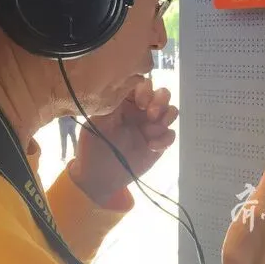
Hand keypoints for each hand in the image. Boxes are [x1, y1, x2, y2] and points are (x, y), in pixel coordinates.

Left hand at [68, 79, 177, 205]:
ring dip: (167, 116)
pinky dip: (165, 139)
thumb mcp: (98, 123)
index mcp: (126, 103)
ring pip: (171, 111)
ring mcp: (151, 127)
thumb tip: (126, 88)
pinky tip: (152, 147)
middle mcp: (142, 111)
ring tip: (154, 129)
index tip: (140, 103)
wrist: (99, 177)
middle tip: (151, 115)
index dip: (146, 90)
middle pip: (162, 94)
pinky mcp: (159, 143)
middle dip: (161, 101)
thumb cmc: (93, 147)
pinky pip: (171, 134)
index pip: (142, 86)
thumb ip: (112, 105)